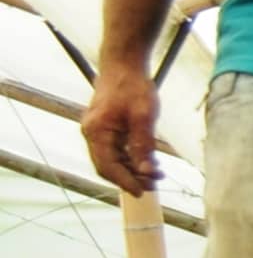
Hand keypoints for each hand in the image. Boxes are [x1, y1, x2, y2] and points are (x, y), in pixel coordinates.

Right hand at [81, 62, 159, 195]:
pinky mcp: (105, 128)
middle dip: (130, 178)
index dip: (125, 182)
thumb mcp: (143, 116)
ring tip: (155, 175)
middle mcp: (92, 133)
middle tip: (154, 185)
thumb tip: (146, 171)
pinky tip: (148, 162)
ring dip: (132, 169)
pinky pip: (115, 150)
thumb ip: (143, 144)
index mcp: (96, 132)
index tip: (143, 192)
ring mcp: (97, 131)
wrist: (123, 64)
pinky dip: (130, 158)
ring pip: (112, 159)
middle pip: (108, 166)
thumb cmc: (132, 86)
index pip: (107, 166)